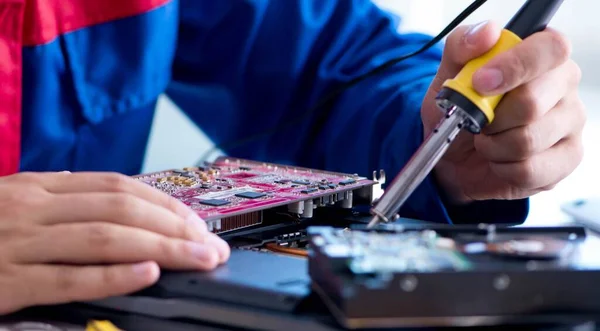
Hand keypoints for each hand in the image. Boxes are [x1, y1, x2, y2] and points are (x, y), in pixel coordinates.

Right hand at [0, 171, 229, 314]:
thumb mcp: (19, 205)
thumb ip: (66, 205)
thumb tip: (127, 213)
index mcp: (39, 186)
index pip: (118, 187)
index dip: (165, 205)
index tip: (198, 223)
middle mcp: (32, 207)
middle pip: (121, 210)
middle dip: (176, 228)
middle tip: (212, 247)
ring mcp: (16, 243)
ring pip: (104, 239)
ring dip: (162, 249)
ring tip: (199, 260)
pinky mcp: (3, 283)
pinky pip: (67, 277)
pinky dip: (112, 277)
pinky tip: (147, 277)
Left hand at [422, 21, 585, 203]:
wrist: (455, 155)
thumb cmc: (460, 110)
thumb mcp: (449, 75)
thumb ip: (462, 46)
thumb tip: (487, 33)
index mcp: (541, 56)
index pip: (550, 48)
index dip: (515, 66)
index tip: (480, 83)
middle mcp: (564, 86)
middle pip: (532, 102)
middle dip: (491, 118)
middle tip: (478, 120)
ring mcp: (570, 123)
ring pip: (527, 140)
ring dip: (492, 145)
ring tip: (487, 140)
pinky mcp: (567, 158)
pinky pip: (529, 170)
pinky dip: (501, 168)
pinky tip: (499, 159)